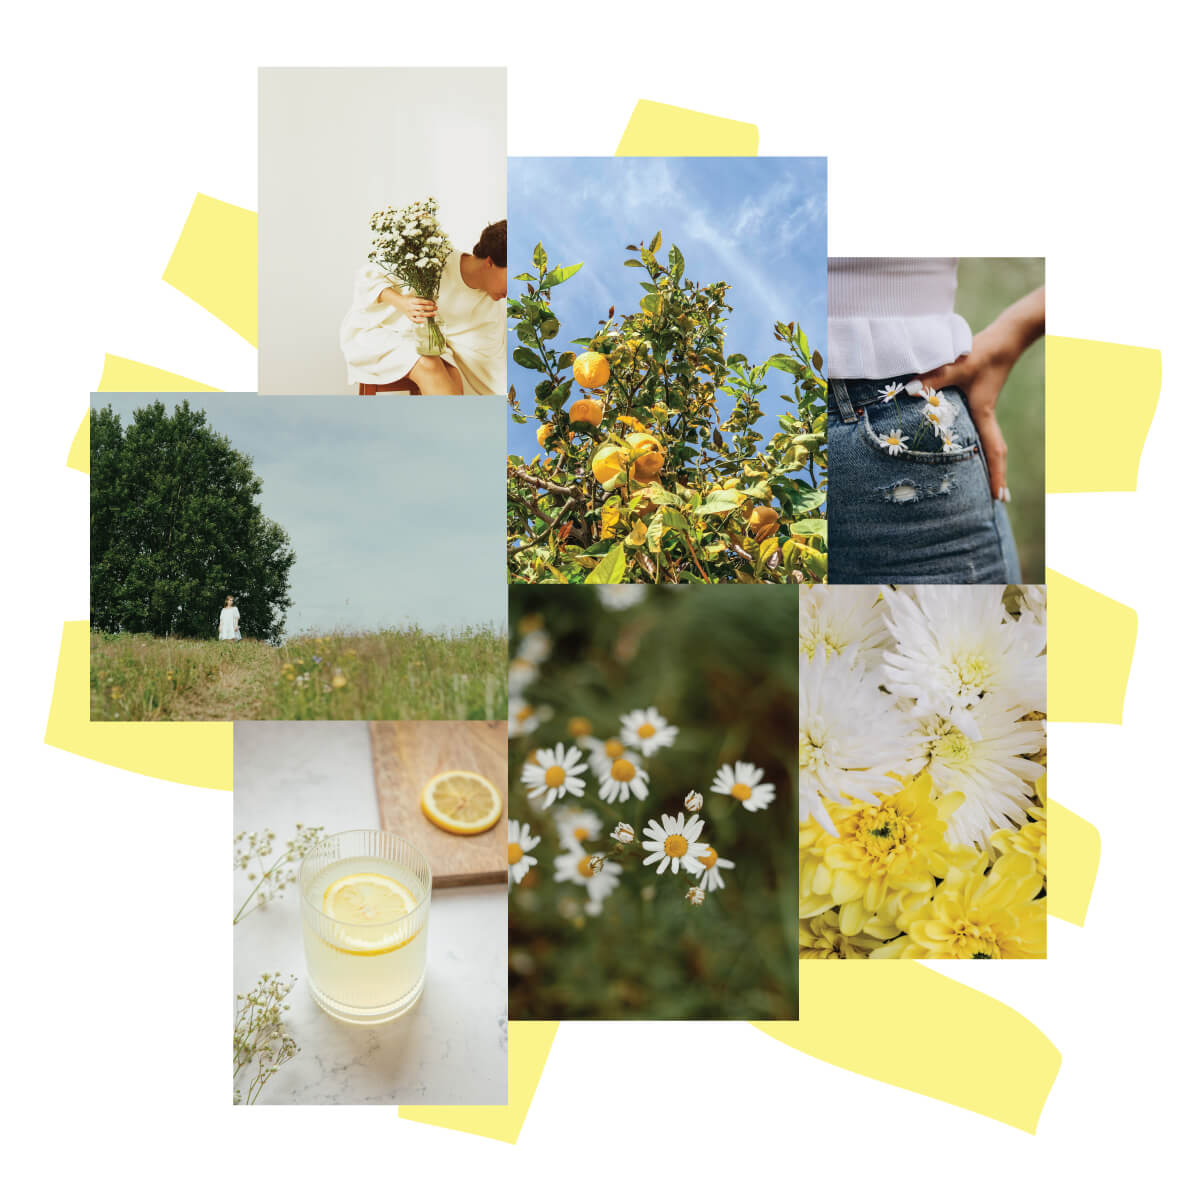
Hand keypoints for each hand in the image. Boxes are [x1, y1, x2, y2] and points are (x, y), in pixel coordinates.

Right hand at [379, 287, 437, 324]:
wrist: (398, 302)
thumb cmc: (407, 299)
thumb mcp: (413, 297)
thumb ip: (420, 299)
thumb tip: (430, 302)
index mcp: (412, 300)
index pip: (421, 301)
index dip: (428, 302)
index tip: (433, 303)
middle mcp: (411, 306)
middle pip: (422, 308)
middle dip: (430, 308)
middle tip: (436, 308)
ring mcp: (410, 312)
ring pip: (420, 314)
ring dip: (428, 314)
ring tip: (434, 314)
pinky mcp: (409, 316)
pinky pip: (414, 320)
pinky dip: (419, 321)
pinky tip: (424, 321)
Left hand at [915, 285, 1043, 500]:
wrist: (1004, 335)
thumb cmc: (982, 352)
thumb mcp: (955, 366)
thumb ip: (931, 379)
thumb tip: (908, 391)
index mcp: (983, 415)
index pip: (994, 452)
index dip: (996, 475)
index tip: (1000, 499)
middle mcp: (985, 416)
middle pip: (993, 454)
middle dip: (995, 476)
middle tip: (997, 501)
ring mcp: (982, 409)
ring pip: (987, 442)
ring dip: (988, 462)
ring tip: (987, 484)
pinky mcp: (977, 399)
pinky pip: (978, 430)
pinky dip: (976, 444)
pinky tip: (967, 448)